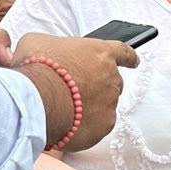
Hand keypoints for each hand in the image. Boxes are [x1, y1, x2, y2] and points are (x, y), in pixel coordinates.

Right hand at [13, 33, 138, 152]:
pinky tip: (68, 123)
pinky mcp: (104, 126)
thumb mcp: (38, 43)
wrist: (36, 100)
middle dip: (97, 87)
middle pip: (111, 82)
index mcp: (100, 53)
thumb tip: (46, 56)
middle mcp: (111, 77)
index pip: (123, 52)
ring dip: (89, 107)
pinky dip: (85, 126)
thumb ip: (53, 48)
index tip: (134, 61)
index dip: (128, 58)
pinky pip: (97, 126)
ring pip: (104, 106)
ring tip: (65, 109)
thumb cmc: (38, 68)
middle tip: (75, 92)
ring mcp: (110, 102)